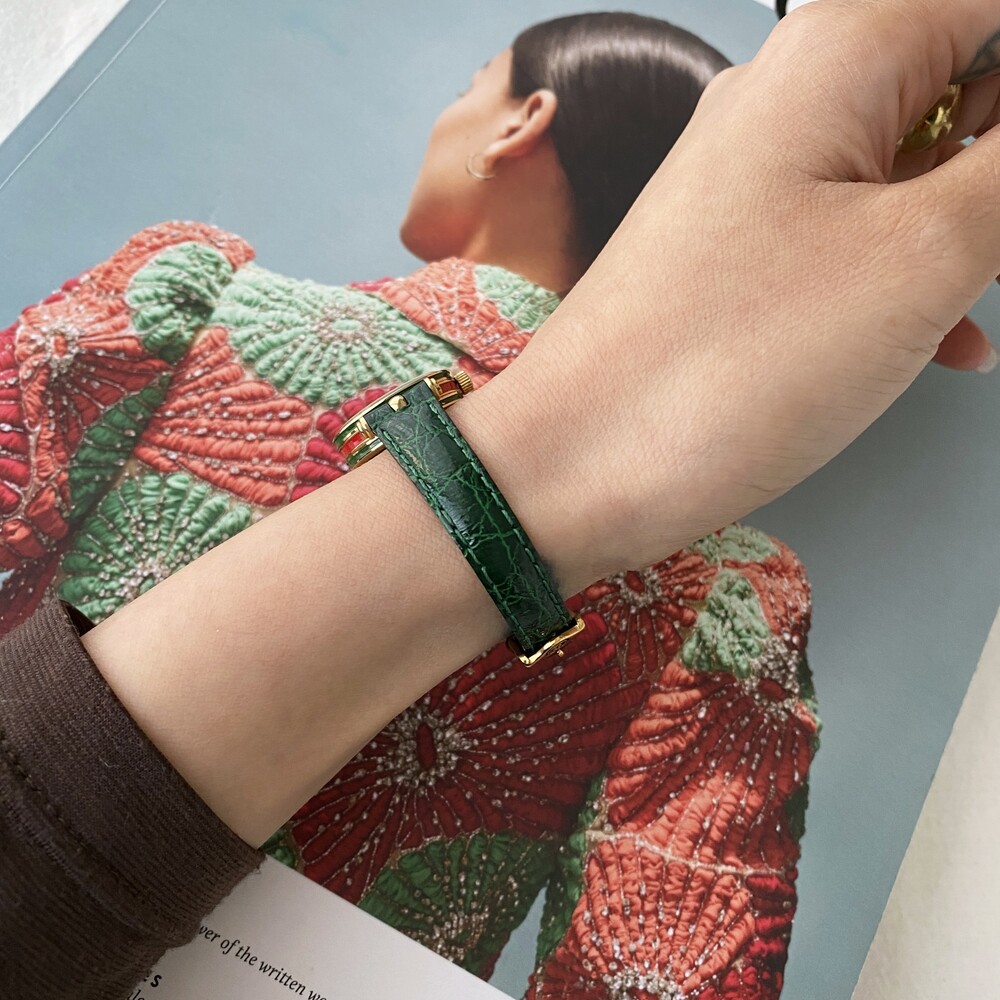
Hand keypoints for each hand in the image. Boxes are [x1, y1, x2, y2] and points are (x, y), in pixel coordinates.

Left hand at [485, 0, 999, 582]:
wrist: (576, 464)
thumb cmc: (723, 365)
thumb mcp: (923, 254)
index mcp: (839, 52)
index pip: (981, 6)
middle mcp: (787, 99)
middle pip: (956, 79)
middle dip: (998, 162)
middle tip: (990, 249)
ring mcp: (754, 181)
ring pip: (911, 167)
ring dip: (971, 229)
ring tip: (971, 304)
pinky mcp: (737, 256)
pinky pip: (855, 236)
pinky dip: (913, 278)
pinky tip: (944, 344)